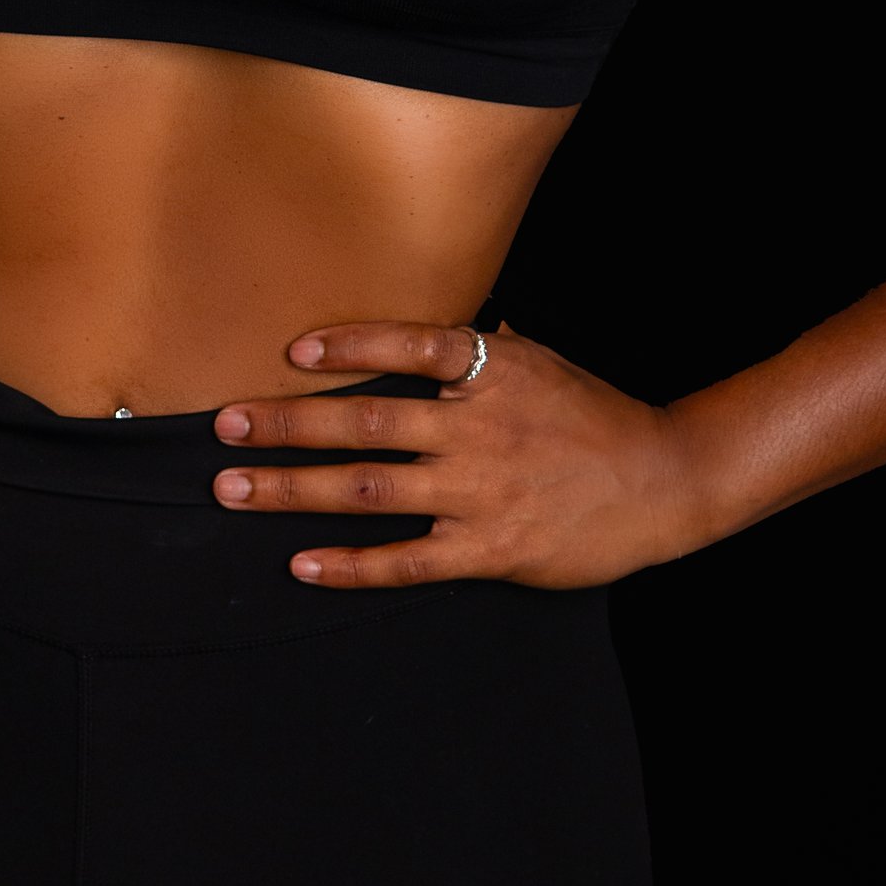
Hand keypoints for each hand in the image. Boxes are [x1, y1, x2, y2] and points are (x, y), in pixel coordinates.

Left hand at [212, 319, 711, 590]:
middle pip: (367, 421)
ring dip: (295, 488)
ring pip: (371, 488)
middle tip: (222, 427)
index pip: (411, 345)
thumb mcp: (541, 362)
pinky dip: (351, 563)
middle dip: (286, 424)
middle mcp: (481, 428)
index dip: (350, 346)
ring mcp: (483, 491)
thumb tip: (448, 321)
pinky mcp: (491, 549)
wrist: (663, 481)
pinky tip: (302, 563)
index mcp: (493, 372)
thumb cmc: (595, 417)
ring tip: (234, 488)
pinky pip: (408, 560)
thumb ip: (482, 349)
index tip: (291, 352)